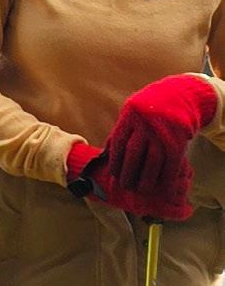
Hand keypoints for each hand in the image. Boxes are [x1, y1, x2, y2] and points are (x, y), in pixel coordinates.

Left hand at [88, 75, 219, 221]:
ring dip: (147, 178)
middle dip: (128, 173)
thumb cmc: (149, 107)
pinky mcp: (178, 139)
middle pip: (134, 154)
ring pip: (153, 160)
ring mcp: (162, 132)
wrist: (178, 95)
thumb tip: (106, 153)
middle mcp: (145, 124)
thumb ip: (121, 131)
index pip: (119, 142)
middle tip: (125, 186)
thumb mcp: (131, 112)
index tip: (114, 175)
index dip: (116, 161)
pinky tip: (164, 186)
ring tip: (142, 190)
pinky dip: (168, 176)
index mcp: (130, 115)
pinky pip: (172, 162)